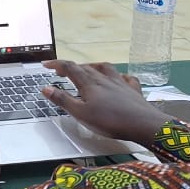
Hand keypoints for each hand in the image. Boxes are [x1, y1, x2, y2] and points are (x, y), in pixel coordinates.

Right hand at [42, 60, 172, 143]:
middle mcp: (104, 79)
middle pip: (85, 67)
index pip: (69, 67)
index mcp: (89, 83)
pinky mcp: (133, 90)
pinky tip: (119, 79)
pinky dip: (119, 76)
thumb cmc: (110, 121)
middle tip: (62, 72)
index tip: (46, 64)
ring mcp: (120, 83)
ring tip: (88, 69)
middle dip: (71, 67)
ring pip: (104, 68)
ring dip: (93, 66)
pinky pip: (125, 77)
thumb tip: (45, 88)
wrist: (144, 124)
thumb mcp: (81, 114)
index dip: (56, 64)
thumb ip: (63, 100)